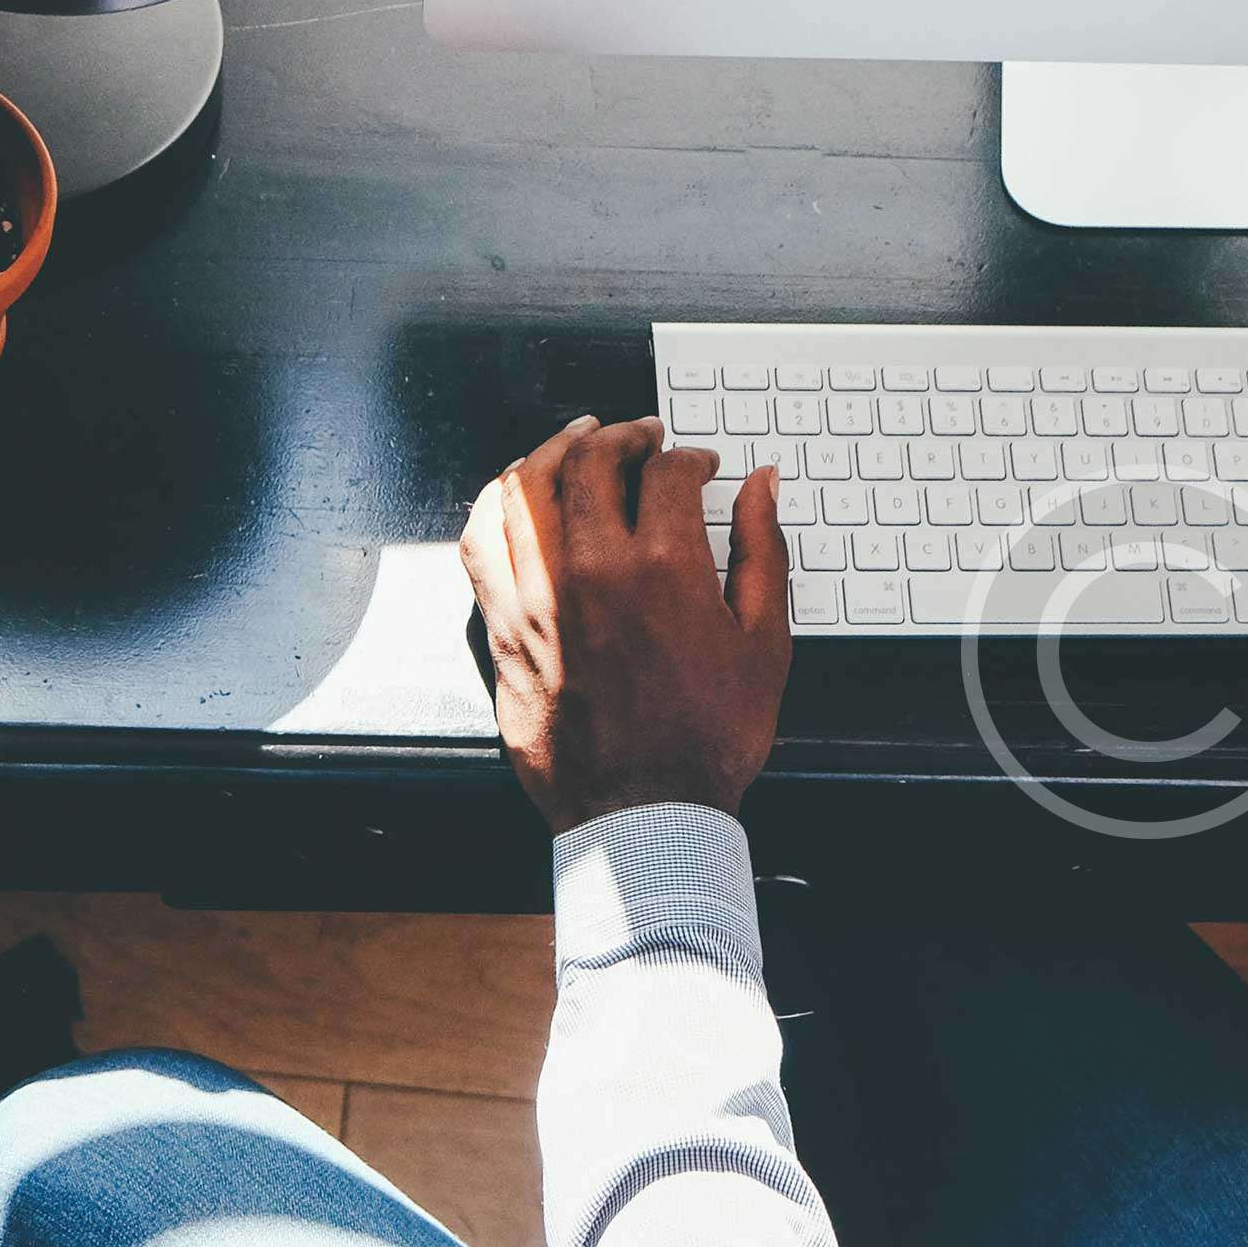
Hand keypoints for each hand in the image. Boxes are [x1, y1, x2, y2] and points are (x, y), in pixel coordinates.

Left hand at [460, 414, 792, 832]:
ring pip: (527, 486)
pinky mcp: (503, 625)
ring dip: (555, 451)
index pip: (668, 473)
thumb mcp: (765, 642)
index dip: (690, 458)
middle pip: (593, 462)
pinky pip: (482, 539)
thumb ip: (762, 552)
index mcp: (664, 567)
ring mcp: (538, 595)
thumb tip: (761, 487)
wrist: (646, 809)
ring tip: (578, 442)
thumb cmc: (708, 736)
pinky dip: (498, 502)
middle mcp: (593, 568)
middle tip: (642, 438)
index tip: (700, 467)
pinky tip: (517, 493)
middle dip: (624, 437)